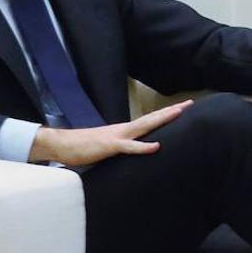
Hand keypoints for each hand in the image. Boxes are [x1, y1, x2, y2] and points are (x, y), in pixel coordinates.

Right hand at [29, 100, 190, 164]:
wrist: (62, 145)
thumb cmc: (83, 148)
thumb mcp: (108, 147)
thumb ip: (122, 147)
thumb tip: (134, 149)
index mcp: (124, 130)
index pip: (149, 120)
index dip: (165, 114)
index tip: (182, 108)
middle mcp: (124, 129)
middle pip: (152, 118)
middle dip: (171, 111)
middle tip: (190, 103)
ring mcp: (117, 136)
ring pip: (144, 126)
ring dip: (161, 119)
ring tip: (178, 113)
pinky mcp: (109, 147)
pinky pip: (129, 147)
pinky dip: (143, 147)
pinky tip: (157, 146)